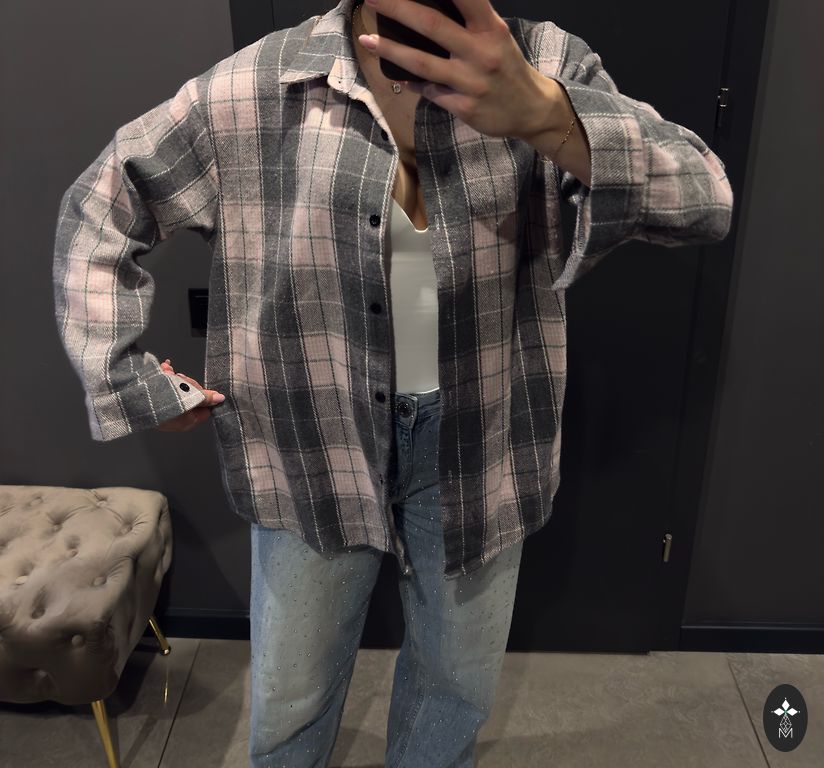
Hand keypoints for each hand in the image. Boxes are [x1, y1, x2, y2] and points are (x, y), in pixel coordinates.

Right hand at [155, 358, 224, 432]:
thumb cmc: (162, 398)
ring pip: (177, 392)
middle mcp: (175, 419)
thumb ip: (205, 398)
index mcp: (186, 422)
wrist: (128, 394)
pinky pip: (165, 389)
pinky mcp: (153, 401)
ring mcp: (164, 411)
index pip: (205, 411)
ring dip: (175, 379)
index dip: (204, 397)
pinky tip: (164, 369)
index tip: (197, 387)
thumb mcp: (188, 396)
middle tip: (180, 377)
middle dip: (187, 385)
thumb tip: (220, 399)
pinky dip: (165, 378)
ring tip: (167, 371)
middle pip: (191, 400)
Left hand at [356, 0, 556, 141]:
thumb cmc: (507, 67)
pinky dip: (410, 83)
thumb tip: (429, 7)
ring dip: (390, 50)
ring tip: (367, 40)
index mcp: (490, 28)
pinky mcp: (464, 107)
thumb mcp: (497, 36)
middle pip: (432, 24)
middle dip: (398, 7)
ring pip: (422, 62)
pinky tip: (396, 77)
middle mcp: (480, 52)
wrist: (531, 109)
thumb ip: (470, 21)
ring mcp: (470, 82)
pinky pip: (428, 91)